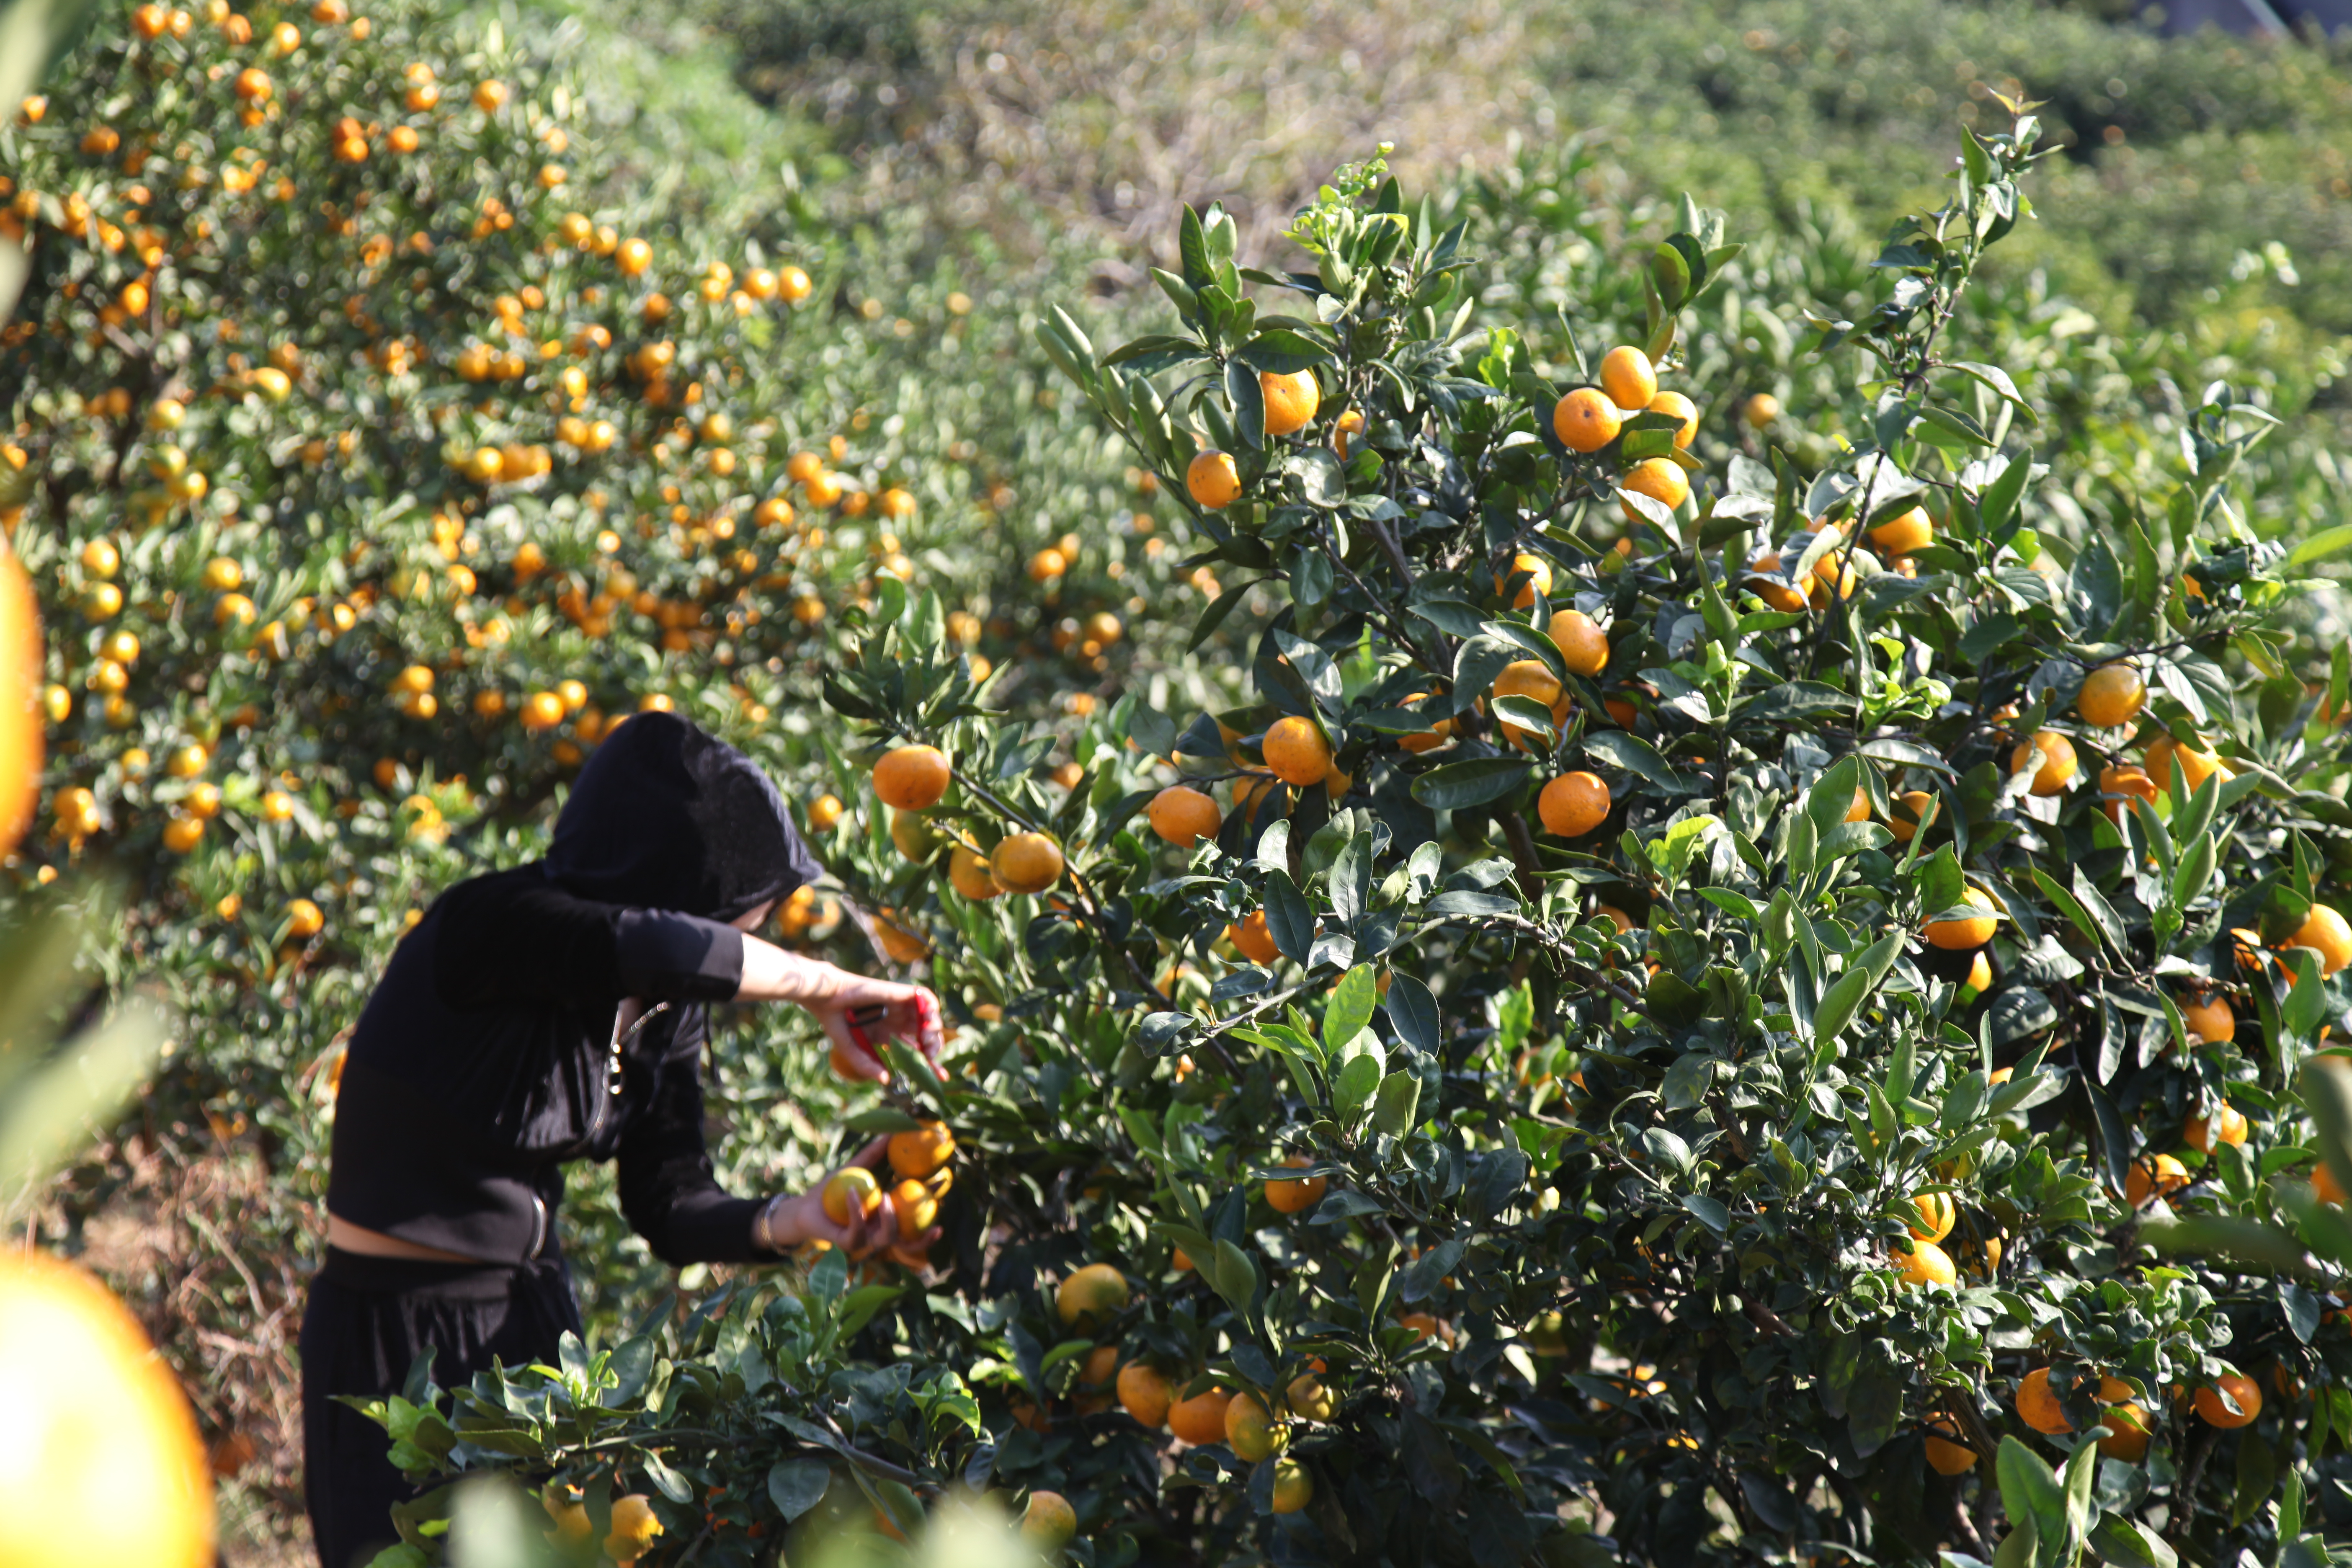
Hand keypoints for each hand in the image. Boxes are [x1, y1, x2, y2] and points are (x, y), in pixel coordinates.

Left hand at [762, 1137, 942, 1256]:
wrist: (803, 1208)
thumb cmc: (830, 1190)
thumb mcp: (855, 1169)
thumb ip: (872, 1155)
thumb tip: (890, 1133)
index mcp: (886, 1217)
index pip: (916, 1215)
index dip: (932, 1201)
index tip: (942, 1181)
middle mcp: (879, 1232)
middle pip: (910, 1240)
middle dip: (924, 1235)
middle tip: (933, 1216)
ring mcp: (864, 1240)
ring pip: (887, 1238)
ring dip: (890, 1220)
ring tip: (886, 1198)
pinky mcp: (846, 1243)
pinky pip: (857, 1231)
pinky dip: (856, 1211)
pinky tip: (852, 1192)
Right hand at [809, 974, 944, 1081]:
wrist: (828, 999)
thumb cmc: (837, 1022)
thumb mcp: (852, 1049)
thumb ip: (866, 1064)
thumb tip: (885, 1080)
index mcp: (887, 1034)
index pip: (914, 1050)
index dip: (929, 1063)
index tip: (941, 1077)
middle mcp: (897, 1021)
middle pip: (926, 1035)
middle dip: (934, 1047)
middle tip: (930, 1056)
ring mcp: (900, 1007)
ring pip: (929, 1017)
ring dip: (934, 1029)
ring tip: (926, 1040)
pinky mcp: (900, 993)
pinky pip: (924, 996)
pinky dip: (931, 1006)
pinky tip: (928, 1020)